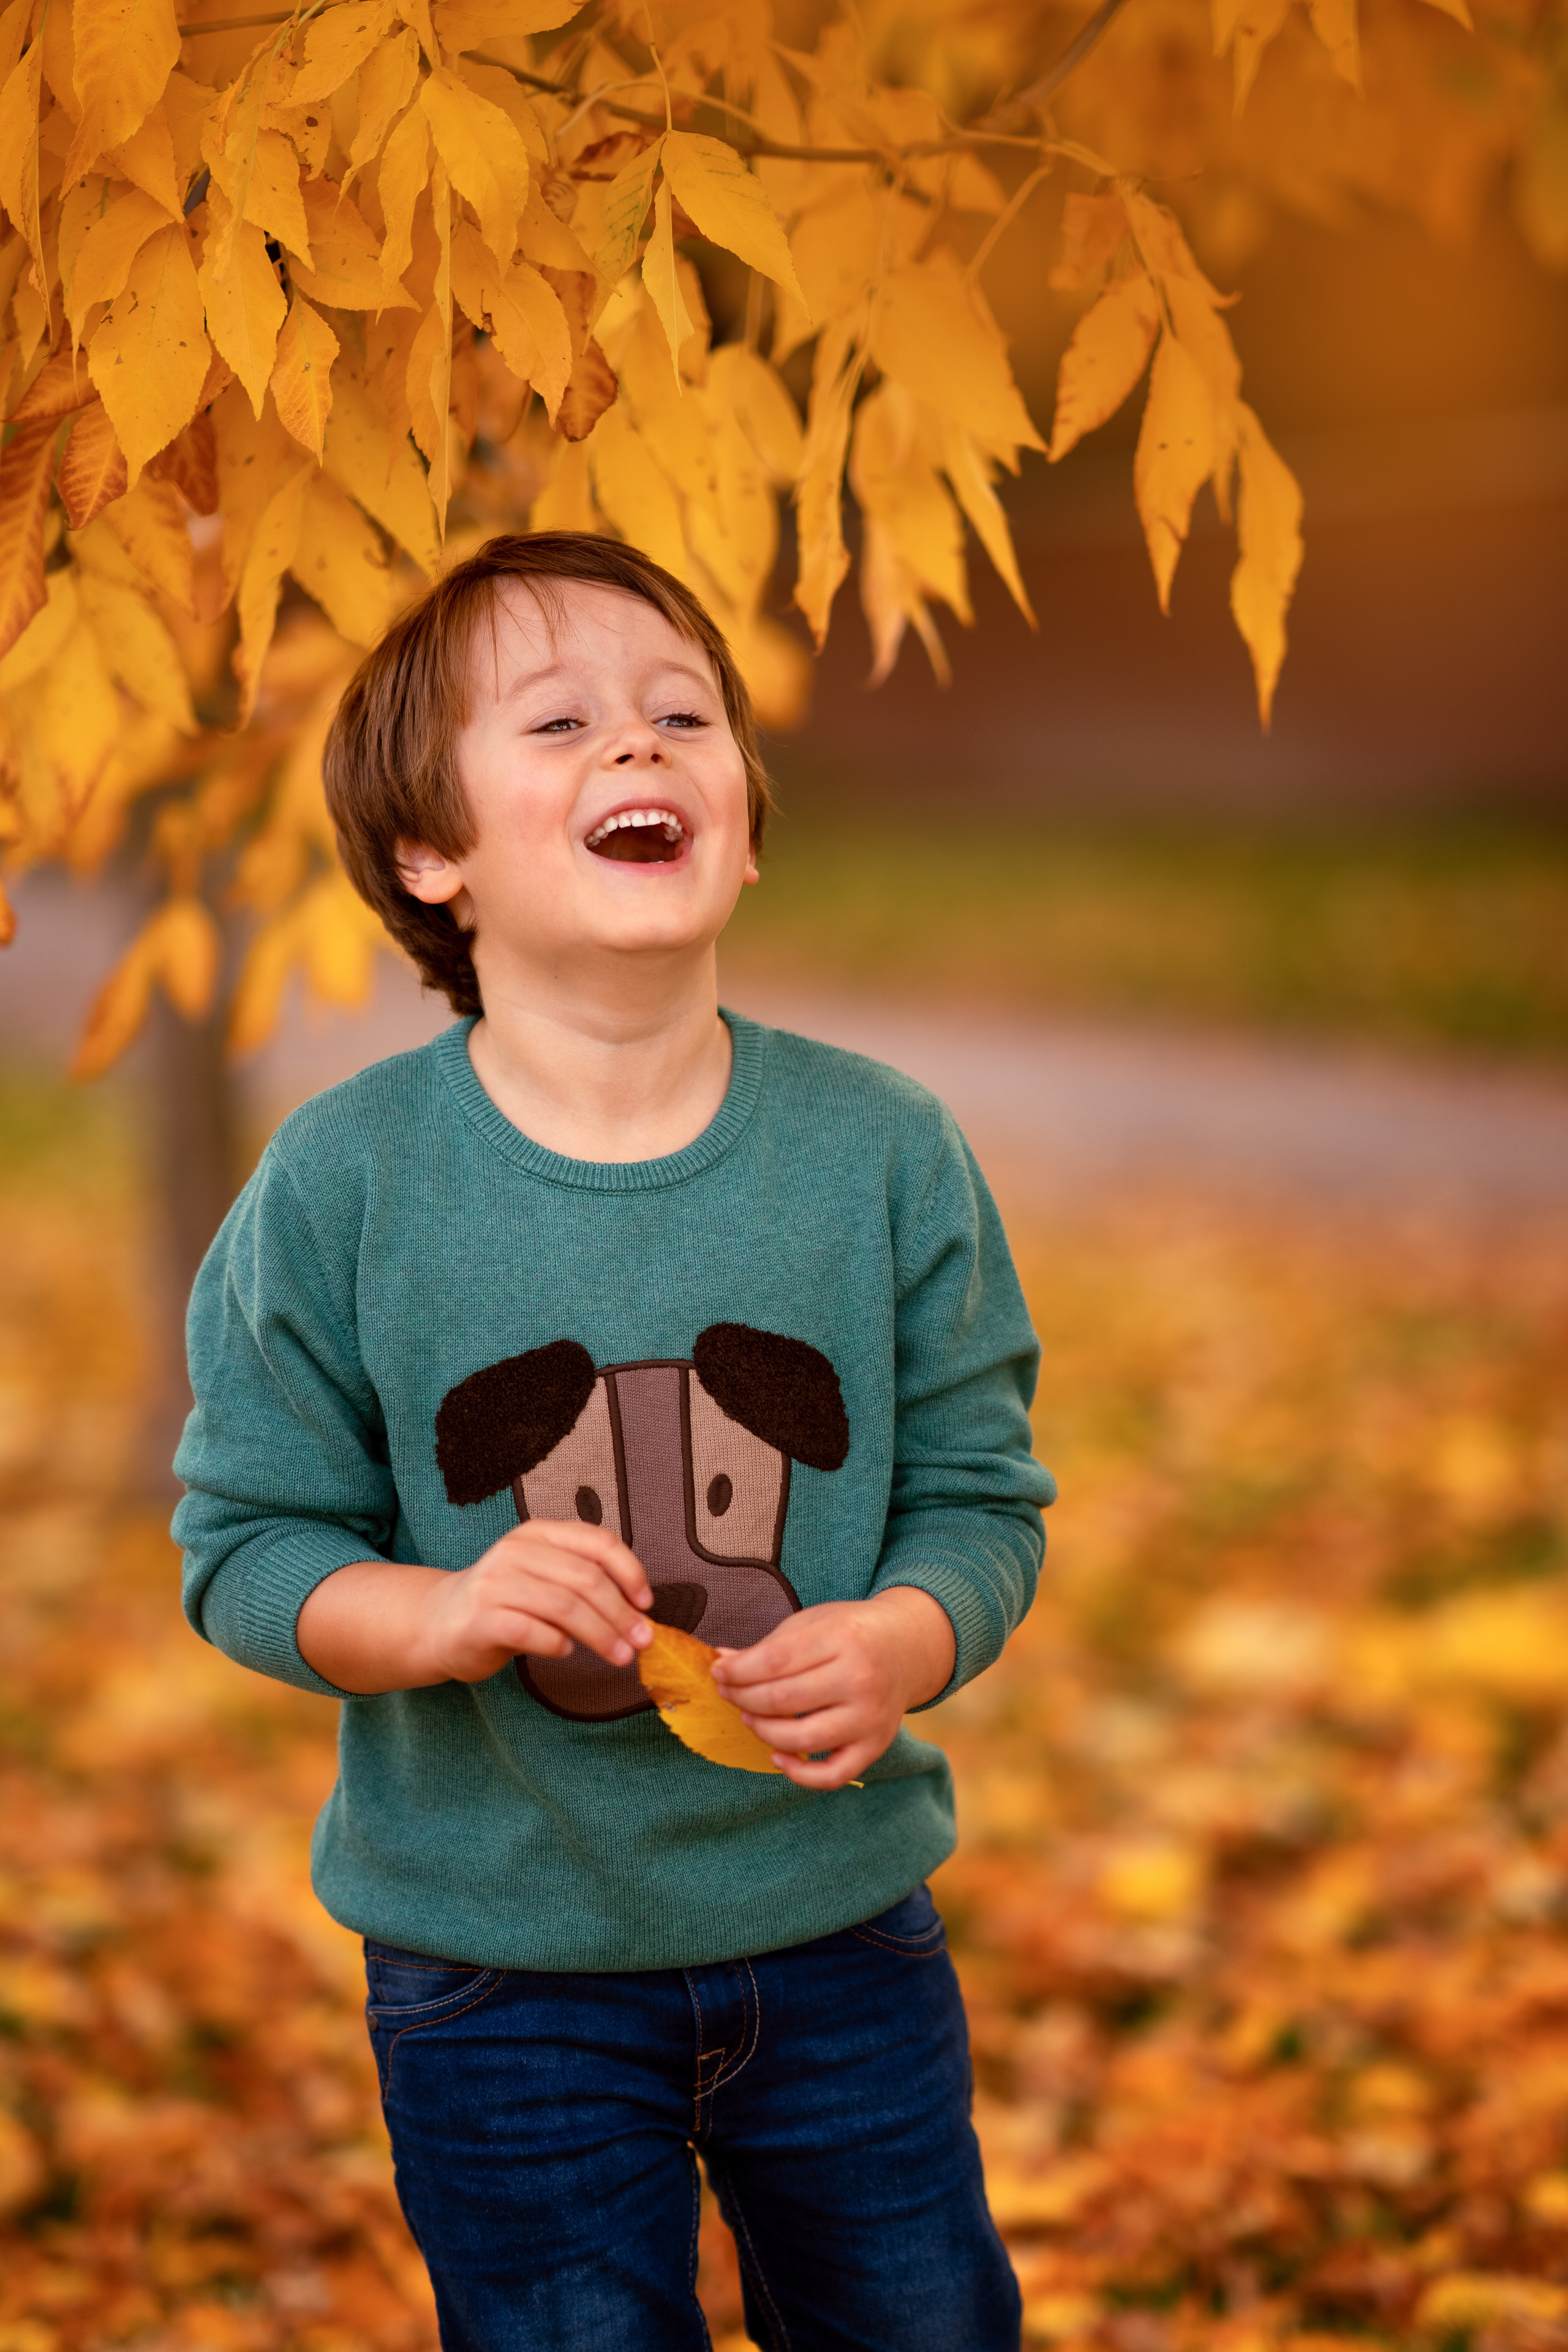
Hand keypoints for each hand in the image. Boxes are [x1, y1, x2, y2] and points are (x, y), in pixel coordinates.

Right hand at [412, 1520, 655, 1683]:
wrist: (440, 1623)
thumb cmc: (505, 1602)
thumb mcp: (542, 1577)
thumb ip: (582, 1582)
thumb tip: (638, 1613)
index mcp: (538, 1533)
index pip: (597, 1542)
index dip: (630, 1571)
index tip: (647, 1603)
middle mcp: (516, 1551)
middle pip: (586, 1579)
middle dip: (621, 1613)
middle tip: (643, 1640)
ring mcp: (495, 1583)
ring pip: (564, 1606)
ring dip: (600, 1635)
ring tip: (621, 1656)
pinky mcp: (481, 1618)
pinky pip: (531, 1631)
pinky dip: (558, 1644)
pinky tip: (567, 1652)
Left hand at [710, 1586, 955, 1791]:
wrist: (908, 1648)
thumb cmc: (852, 1632)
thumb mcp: (813, 1623)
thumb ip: (769, 1645)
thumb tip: (722, 1661)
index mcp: (843, 1638)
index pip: (775, 1660)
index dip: (738, 1670)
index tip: (719, 1671)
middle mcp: (860, 1679)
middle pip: (782, 1699)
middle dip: (743, 1697)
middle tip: (728, 1692)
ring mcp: (869, 1717)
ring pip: (801, 1739)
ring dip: (762, 1731)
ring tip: (749, 1716)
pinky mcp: (875, 1746)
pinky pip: (832, 1775)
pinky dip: (799, 1774)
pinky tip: (777, 1757)